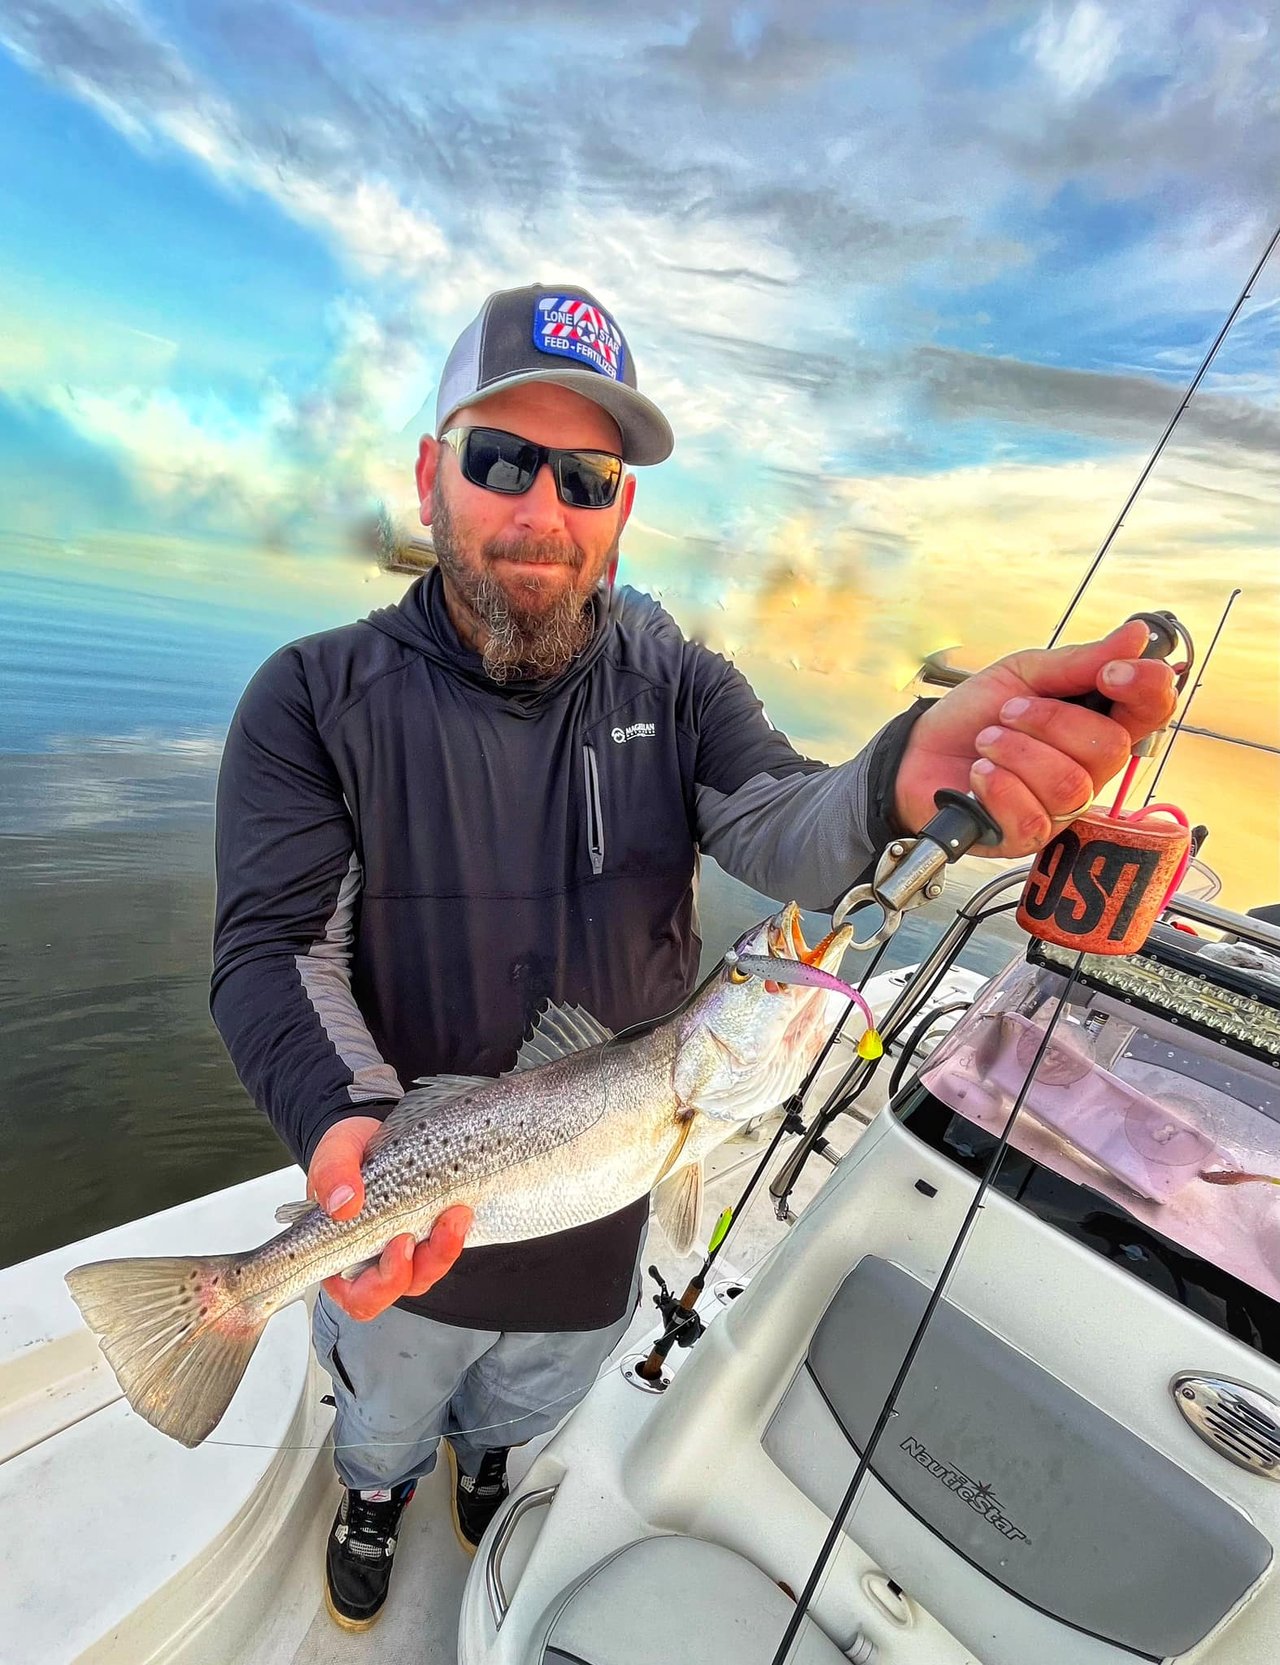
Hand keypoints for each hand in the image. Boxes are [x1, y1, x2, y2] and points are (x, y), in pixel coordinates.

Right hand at [307, 1114, 471, 1320]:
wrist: (373, 1134)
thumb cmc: (347, 1152)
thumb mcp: (334, 1153)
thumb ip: (331, 1174)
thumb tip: (344, 1205)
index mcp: (339, 1256)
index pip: (356, 1295)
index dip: (379, 1284)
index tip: (398, 1243)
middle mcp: (372, 1261)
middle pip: (397, 1289)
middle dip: (419, 1266)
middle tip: (432, 1230)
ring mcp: (404, 1250)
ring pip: (426, 1272)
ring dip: (444, 1250)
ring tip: (456, 1213)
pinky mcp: (428, 1235)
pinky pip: (444, 1249)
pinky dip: (455, 1235)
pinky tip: (462, 1210)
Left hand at [892, 619, 1176, 857]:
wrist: (918, 751)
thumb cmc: (973, 715)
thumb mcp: (1023, 674)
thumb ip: (1079, 661)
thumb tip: (1136, 636)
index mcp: (1096, 722)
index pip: (1152, 710)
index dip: (1145, 689)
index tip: (1111, 673)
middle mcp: (1088, 769)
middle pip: (1110, 749)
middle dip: (1051, 721)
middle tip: (1009, 712)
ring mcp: (1060, 808)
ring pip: (1070, 785)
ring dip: (1017, 752)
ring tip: (987, 742)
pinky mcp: (1027, 836)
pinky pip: (1033, 818)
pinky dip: (998, 786)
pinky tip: (979, 775)